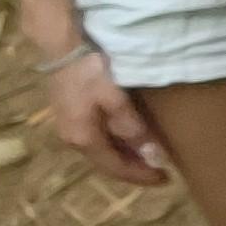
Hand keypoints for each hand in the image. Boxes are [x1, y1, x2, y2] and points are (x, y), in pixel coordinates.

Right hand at [45, 49, 169, 184]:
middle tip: (159, 171)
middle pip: (106, 162)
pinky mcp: (70, 113)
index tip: (165, 179)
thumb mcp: (115, 99)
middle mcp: (71, 139)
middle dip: (132, 169)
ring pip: (100, 150)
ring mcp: (67, 126)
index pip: (115, 168)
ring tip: (146, 158)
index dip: (140, 175)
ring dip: (123, 157)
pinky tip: (126, 138)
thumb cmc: (90, 71)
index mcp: (83, 139)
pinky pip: (95, 138)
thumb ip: (132, 128)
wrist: (61, 46)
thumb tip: (152, 157)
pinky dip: (114, 143)